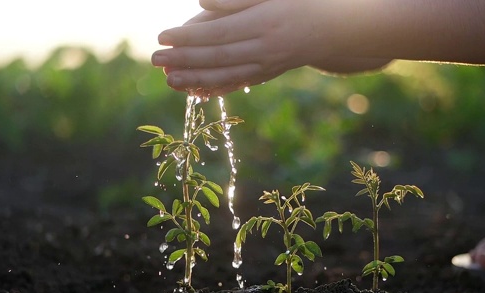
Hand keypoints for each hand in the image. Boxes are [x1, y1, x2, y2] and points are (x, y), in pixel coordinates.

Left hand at [152, 0, 334, 96]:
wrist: (330, 28)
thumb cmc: (297, 2)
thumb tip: (202, 4)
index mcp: (263, 22)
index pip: (218, 33)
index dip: (188, 37)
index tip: (162, 36)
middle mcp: (265, 49)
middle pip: (217, 57)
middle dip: (183, 59)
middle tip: (154, 59)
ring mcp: (266, 66)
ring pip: (226, 76)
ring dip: (194, 79)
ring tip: (168, 80)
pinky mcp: (266, 75)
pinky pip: (238, 85)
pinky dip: (215, 90)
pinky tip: (194, 92)